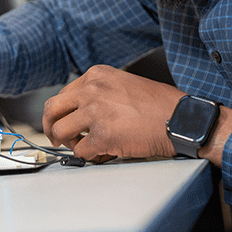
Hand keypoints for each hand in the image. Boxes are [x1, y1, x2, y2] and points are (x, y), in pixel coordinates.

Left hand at [42, 64, 184, 162]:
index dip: (59, 112)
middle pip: (51, 109)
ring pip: (61, 131)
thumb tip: (77, 110)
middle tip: (55, 138)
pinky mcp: (102, 135)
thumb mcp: (122, 83)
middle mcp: (91, 90)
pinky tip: (102, 153)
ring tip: (84, 146)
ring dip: (70, 143)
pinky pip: (81, 150)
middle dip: (49, 126)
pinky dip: (89, 156)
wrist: (181, 119)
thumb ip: (97, 92)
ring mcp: (95, 112)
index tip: (59, 121)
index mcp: (95, 75)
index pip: (62, 95)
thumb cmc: (158, 104)